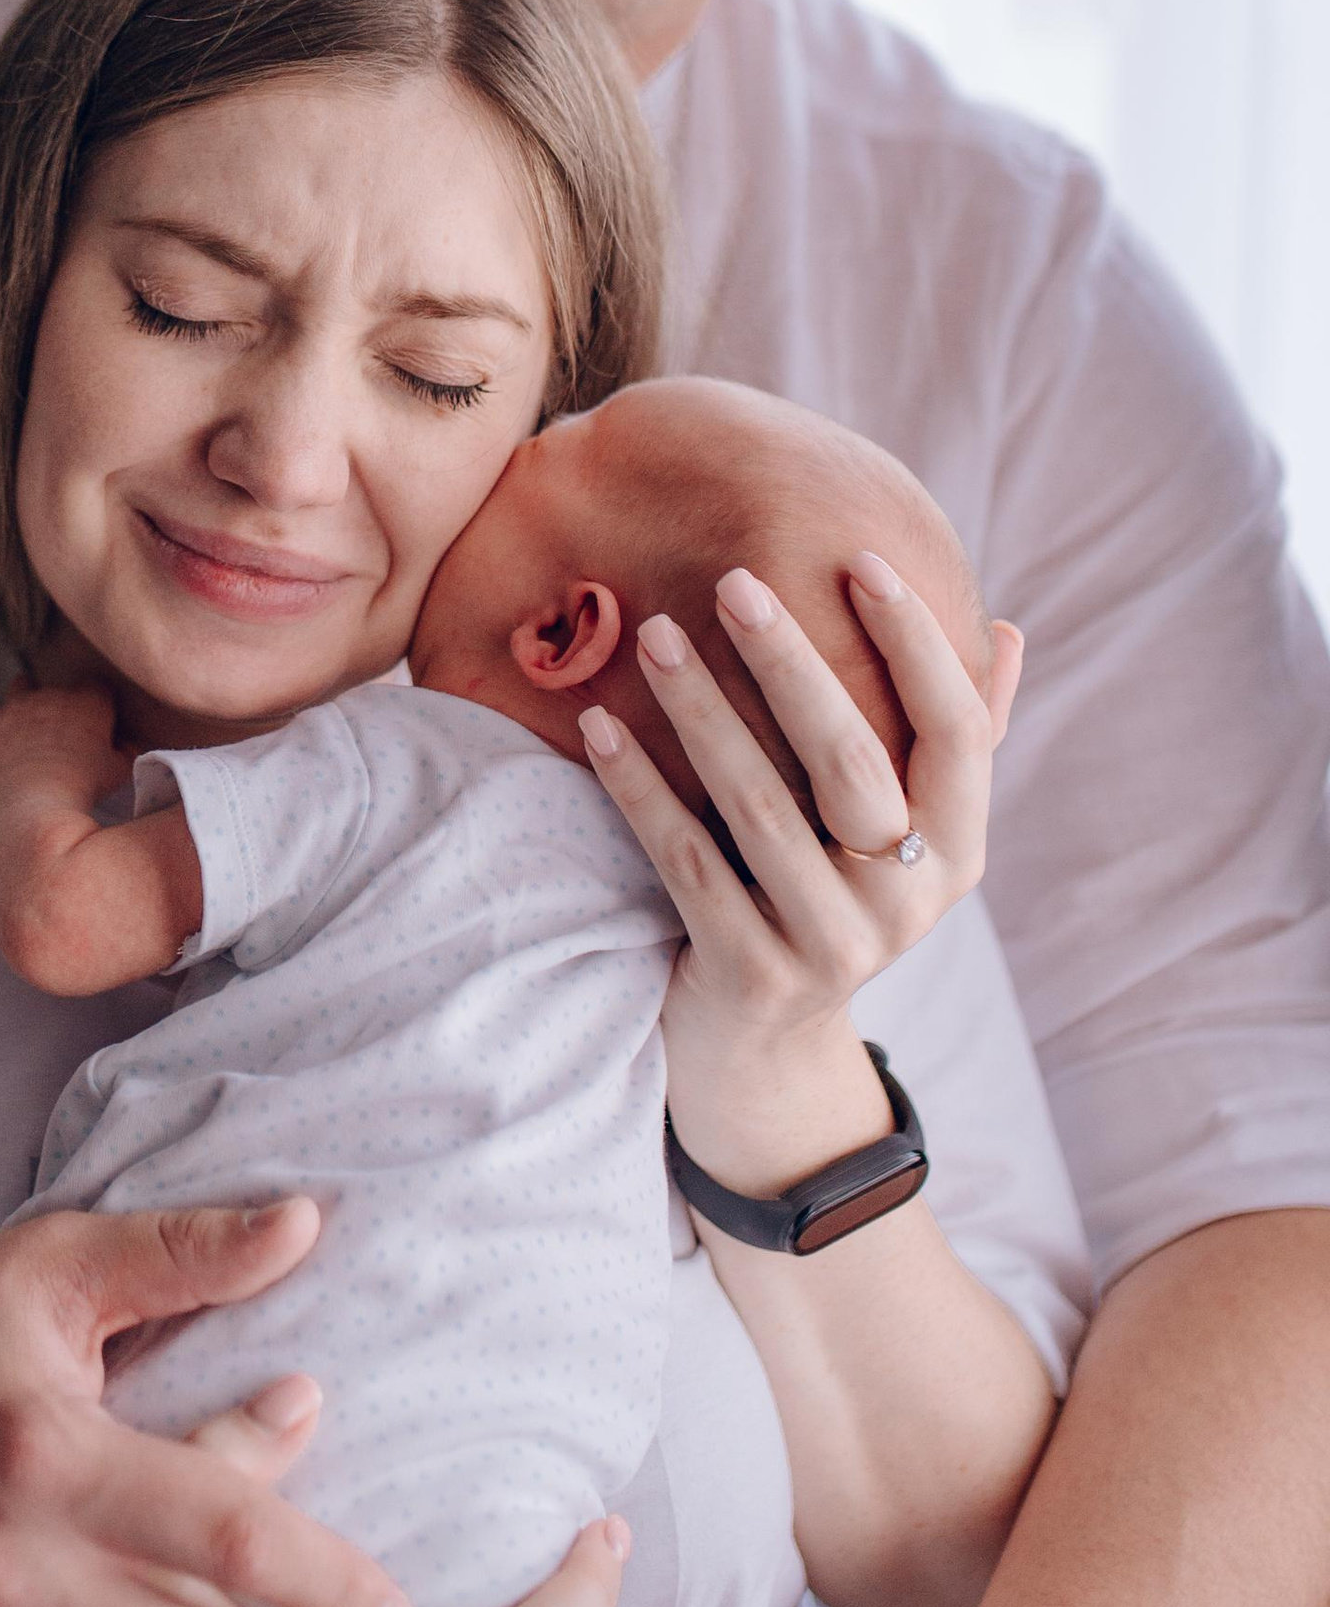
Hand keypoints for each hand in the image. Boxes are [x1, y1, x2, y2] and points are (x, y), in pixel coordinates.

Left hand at [0, 679, 132, 816]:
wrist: (41, 800)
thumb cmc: (86, 785)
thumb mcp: (121, 770)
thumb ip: (126, 750)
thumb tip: (128, 744)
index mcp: (89, 700)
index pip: (97, 687)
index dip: (97, 705)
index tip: (98, 723)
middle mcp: (52, 693)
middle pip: (59, 689)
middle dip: (62, 707)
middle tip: (65, 736)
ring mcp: (16, 707)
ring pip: (19, 687)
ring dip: (22, 700)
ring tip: (25, 722)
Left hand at [580, 552, 1020, 1186]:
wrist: (764, 1048)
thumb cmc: (835, 895)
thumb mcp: (908, 833)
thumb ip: (959, 739)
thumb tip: (1005, 629)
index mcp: (958, 848)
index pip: (958, 731)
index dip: (916, 643)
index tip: (858, 558)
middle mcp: (908, 900)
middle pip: (852, 761)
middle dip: (791, 662)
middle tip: (734, 581)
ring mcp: (832, 945)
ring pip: (760, 808)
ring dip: (701, 712)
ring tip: (654, 634)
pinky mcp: (752, 974)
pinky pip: (688, 862)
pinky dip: (642, 788)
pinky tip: (600, 725)